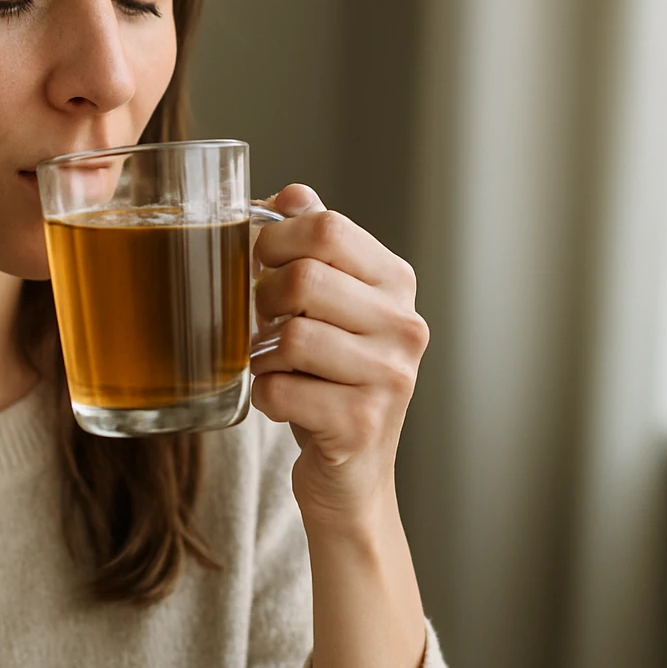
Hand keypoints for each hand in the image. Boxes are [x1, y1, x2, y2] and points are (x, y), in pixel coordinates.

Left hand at [251, 184, 428, 532]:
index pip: (327, 228)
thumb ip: (314, 245)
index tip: (263, 263)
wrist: (351, 474)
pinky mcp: (362, 426)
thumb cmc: (330, 377)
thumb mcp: (329, 304)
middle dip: (264, 299)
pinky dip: (264, 396)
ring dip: (262, 354)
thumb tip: (290, 193)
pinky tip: (283, 401)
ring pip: (290, 338)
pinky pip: (280, 391)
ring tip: (275, 365)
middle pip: (304, 279)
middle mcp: (404, 326)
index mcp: (396, 282)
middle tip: (265, 320)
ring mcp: (390, 378)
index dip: (275, 240)